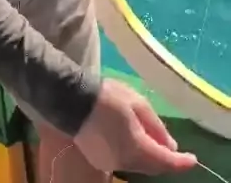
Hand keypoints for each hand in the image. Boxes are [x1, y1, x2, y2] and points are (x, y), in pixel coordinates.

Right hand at [74, 78, 196, 174]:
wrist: (72, 100)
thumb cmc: (107, 97)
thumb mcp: (137, 103)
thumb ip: (156, 126)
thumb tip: (170, 145)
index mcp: (137, 148)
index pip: (166, 161)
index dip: (181, 162)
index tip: (192, 159)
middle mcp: (125, 161)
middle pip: (153, 167)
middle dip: (165, 159)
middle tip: (174, 149)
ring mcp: (111, 162)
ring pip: (138, 166)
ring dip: (150, 157)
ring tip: (154, 142)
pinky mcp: (100, 159)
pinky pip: (125, 161)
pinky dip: (135, 155)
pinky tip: (134, 142)